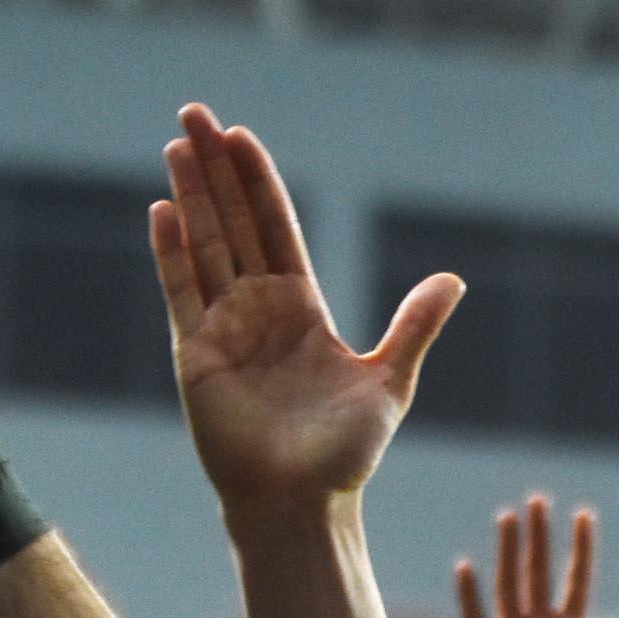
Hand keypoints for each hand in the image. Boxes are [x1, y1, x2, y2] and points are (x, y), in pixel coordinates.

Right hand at [152, 106, 461, 525]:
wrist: (303, 503)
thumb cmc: (345, 454)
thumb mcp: (390, 380)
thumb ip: (415, 325)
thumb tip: (454, 278)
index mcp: (302, 311)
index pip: (275, 230)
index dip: (259, 184)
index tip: (242, 137)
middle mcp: (258, 312)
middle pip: (233, 224)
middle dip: (216, 171)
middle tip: (196, 113)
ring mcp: (223, 330)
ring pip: (204, 247)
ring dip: (190, 196)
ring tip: (178, 144)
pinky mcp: (196, 356)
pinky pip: (180, 294)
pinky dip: (171, 253)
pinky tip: (164, 210)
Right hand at [455, 497, 618, 617]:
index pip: (578, 581)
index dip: (581, 550)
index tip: (584, 515)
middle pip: (540, 572)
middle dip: (540, 537)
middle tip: (539, 500)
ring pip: (508, 585)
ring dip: (508, 551)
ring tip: (509, 517)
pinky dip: (470, 594)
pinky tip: (468, 567)